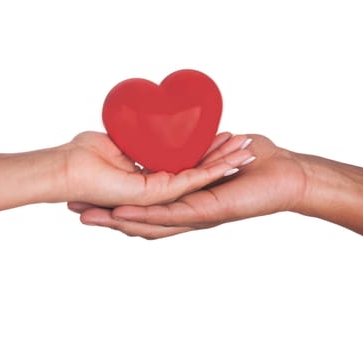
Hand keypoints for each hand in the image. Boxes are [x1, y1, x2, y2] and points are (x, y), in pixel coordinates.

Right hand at [75, 134, 305, 237]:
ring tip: (89, 217)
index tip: (85, 198)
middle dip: (107, 217)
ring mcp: (195, 215)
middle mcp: (186, 212)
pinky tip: (122, 215)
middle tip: (76, 212)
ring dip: (118, 221)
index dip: (114, 204)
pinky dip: (146, 217)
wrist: (286, 174)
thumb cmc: (253, 160)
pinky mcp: (207, 213)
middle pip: (140, 219)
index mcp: (185, 199)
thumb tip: (172, 135)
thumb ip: (191, 146)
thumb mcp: (213, 149)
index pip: (143, 205)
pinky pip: (173, 215)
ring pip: (150, 222)